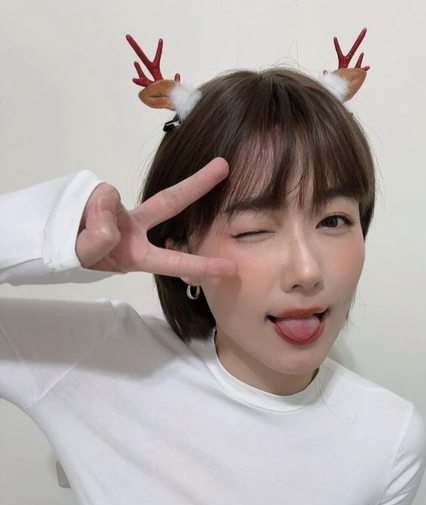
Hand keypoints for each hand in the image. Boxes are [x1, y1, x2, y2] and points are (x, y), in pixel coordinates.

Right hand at [75, 158, 236, 277]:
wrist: (46, 243)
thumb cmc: (72, 258)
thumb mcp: (86, 258)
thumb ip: (99, 237)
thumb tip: (111, 207)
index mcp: (137, 255)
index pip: (173, 259)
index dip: (201, 265)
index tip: (230, 268)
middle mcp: (135, 230)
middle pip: (168, 202)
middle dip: (196, 185)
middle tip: (224, 166)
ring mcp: (119, 211)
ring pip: (110, 196)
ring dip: (93, 209)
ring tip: (76, 227)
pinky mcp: (101, 195)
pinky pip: (95, 192)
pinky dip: (84, 203)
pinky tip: (75, 213)